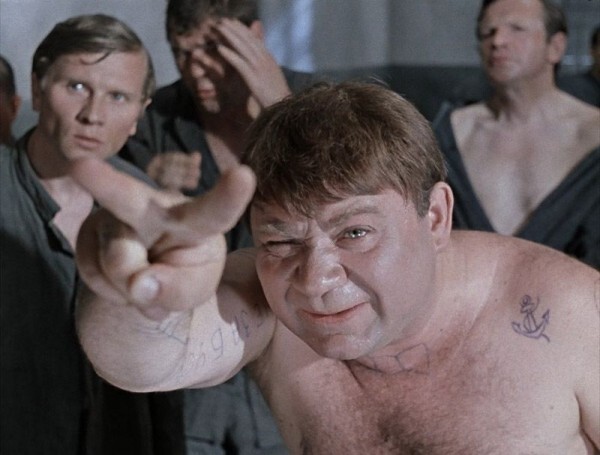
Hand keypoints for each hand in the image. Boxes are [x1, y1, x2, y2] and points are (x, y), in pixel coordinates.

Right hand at [71, 158, 255, 319]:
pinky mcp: (89, 231)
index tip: (243, 175)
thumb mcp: (193, 289)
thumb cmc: (184, 273)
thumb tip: (138, 285)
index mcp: (196, 221)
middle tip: (81, 168)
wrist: (147, 275)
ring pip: (116, 261)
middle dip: (105, 183)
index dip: (228, 197)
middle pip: (129, 198)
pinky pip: (94, 273)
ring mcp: (117, 217)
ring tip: (143, 285)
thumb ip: (176, 291)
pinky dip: (110, 290)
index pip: (214, 212)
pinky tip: (122, 279)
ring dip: (129, 287)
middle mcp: (154, 207)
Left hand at [215, 18, 290, 109]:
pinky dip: (230, 55)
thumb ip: (264, 64)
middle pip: (249, 40)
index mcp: (270, 59)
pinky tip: (220, 49)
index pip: (255, 40)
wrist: (283, 108)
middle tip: (223, 21)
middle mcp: (266, 60)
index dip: (244, 30)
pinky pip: (240, 63)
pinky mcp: (254, 78)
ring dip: (230, 36)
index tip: (233, 22)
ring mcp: (260, 68)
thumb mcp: (271, 76)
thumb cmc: (277, 96)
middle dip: (235, 29)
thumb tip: (260, 56)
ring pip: (243, 48)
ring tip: (219, 29)